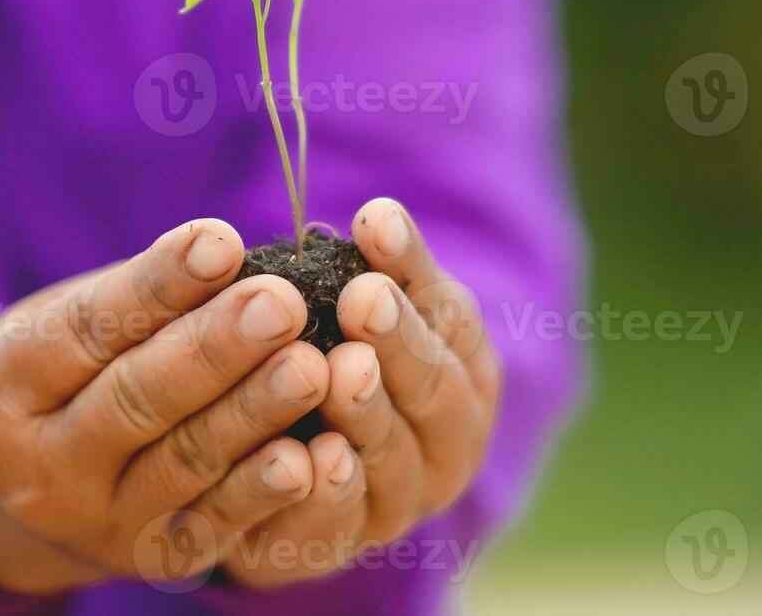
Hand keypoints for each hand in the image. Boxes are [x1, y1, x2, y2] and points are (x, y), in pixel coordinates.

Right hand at [0, 219, 331, 592]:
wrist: (49, 477)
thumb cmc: (81, 365)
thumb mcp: (80, 317)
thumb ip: (146, 292)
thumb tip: (226, 248)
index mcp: (5, 386)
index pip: (85, 328)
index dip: (157, 286)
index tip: (221, 243)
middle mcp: (41, 465)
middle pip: (136, 399)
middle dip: (215, 348)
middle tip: (280, 303)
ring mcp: (98, 521)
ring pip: (183, 463)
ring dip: (252, 415)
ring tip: (310, 368)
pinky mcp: (155, 557)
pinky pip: (214, 527)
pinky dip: (263, 495)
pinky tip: (311, 460)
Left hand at [222, 199, 500, 587]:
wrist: (296, 468)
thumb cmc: (348, 359)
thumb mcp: (376, 308)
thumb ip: (383, 270)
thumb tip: (378, 214)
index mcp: (465, 372)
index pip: (449, 318)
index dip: (413, 272)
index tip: (375, 224)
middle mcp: (447, 442)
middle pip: (433, 392)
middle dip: (399, 344)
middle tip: (364, 301)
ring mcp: (400, 501)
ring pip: (391, 458)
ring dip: (367, 415)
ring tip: (339, 372)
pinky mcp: (341, 547)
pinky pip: (338, 525)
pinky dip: (328, 494)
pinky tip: (310, 457)